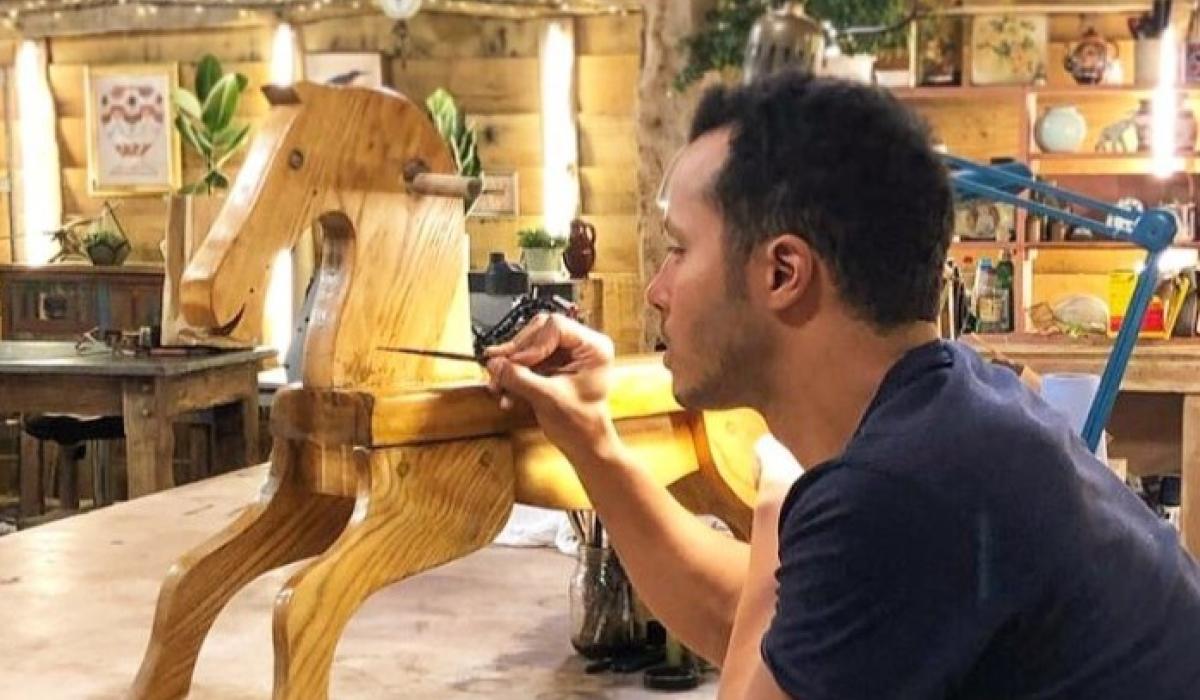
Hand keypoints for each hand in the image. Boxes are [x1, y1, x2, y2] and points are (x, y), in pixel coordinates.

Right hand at [484, 313, 615, 462]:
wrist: (583, 445)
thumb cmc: (582, 425)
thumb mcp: (548, 399)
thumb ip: (520, 379)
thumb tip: (496, 363)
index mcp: (594, 348)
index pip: (556, 327)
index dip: (532, 344)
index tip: (517, 362)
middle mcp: (581, 346)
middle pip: (539, 332)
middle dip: (516, 354)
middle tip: (498, 369)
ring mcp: (566, 355)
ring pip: (529, 346)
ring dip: (510, 366)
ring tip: (498, 383)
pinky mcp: (553, 365)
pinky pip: (527, 360)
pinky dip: (514, 374)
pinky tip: (506, 390)